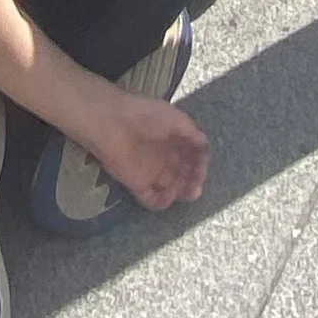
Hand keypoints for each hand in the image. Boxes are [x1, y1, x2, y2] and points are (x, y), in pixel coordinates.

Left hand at [91, 90, 209, 210]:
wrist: (114, 123)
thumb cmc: (145, 115)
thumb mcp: (174, 117)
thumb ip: (190, 131)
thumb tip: (204, 143)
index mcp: (171, 138)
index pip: (190, 155)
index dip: (199, 162)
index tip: (203, 164)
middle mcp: (162, 156)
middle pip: (182, 173)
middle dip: (194, 179)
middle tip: (199, 182)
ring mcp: (150, 172)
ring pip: (171, 187)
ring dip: (183, 191)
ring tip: (191, 191)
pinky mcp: (137, 185)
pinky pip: (152, 199)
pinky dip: (162, 202)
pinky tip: (170, 194)